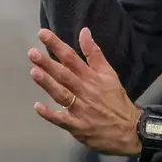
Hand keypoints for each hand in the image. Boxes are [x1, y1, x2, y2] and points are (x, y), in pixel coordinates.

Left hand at [29, 27, 142, 156]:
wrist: (129, 129)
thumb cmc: (116, 100)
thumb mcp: (109, 74)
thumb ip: (94, 53)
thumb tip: (84, 31)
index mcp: (92, 77)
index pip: (72, 58)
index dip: (57, 45)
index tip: (42, 35)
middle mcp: (85, 91)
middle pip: (64, 75)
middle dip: (48, 63)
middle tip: (32, 53)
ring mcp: (81, 110)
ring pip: (62, 94)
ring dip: (48, 84)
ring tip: (34, 72)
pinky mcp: (78, 127)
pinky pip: (62, 120)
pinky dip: (50, 114)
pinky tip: (38, 107)